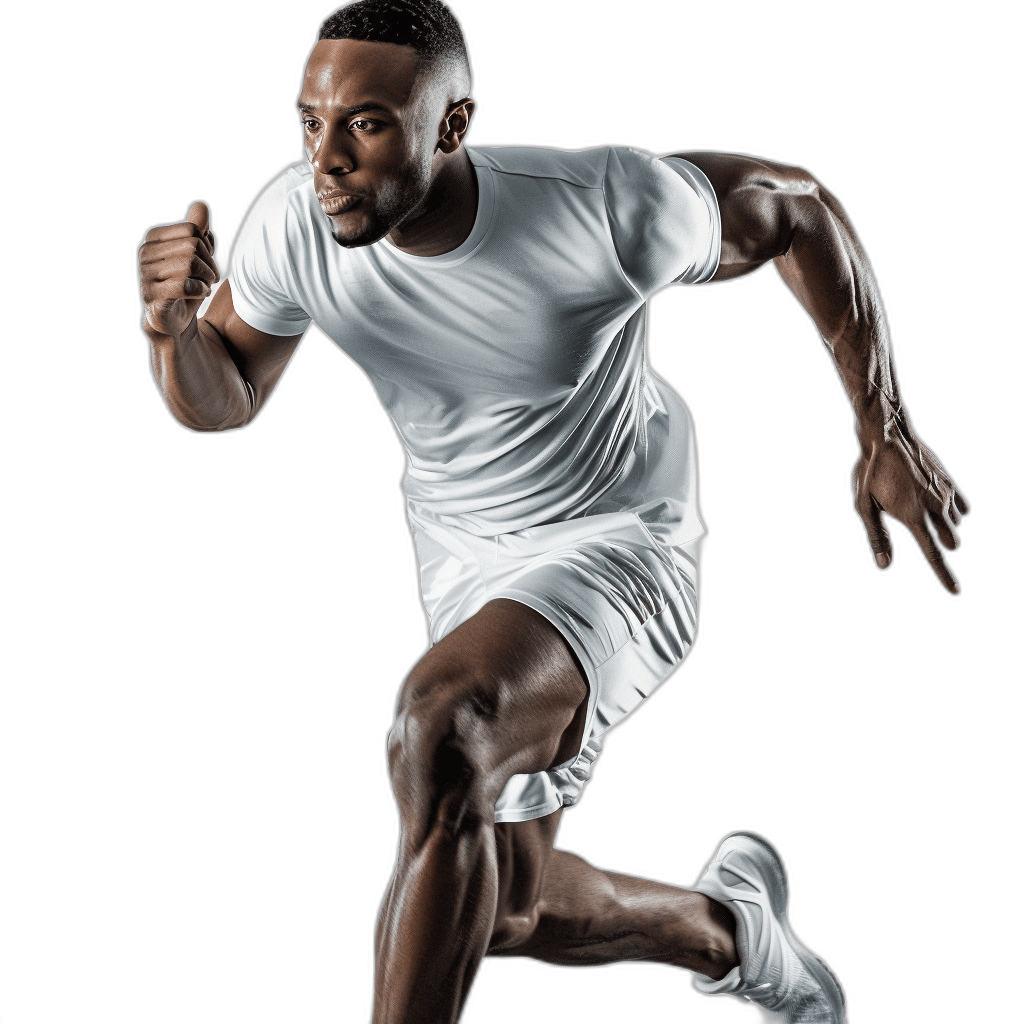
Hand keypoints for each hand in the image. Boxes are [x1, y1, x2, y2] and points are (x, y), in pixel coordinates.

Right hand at [139, 202, 219, 338]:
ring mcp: (146, 275)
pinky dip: (200, 290)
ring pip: (190, 264)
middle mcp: (146, 253)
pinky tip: (199, 294)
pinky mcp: (153, 296)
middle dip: (210, 264)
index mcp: (154, 239)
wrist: (175, 321)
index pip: (192, 230)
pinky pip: (184, 285)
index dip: (208, 248)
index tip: (209, 264)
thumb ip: (197, 231)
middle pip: (193, 246)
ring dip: (206, 278)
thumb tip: (201, 207)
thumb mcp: (195, 257)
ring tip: (205, 287)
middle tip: (211, 278)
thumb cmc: (186, 286)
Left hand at [853, 422, 968, 594]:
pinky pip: (960, 507)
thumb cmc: (870, 473)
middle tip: (915, 524)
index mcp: (914, 517)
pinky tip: (935, 503)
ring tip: (913, 504)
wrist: (887, 436)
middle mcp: (936, 508)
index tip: (954, 591)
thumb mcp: (865, 507)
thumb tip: (885, 565)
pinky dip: (951, 510)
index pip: (933, 554)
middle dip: (940, 543)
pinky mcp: (949, 482)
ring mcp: (946, 494)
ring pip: (955, 524)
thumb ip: (878, 537)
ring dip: (942, 525)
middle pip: (951, 541)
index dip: (943, 575)